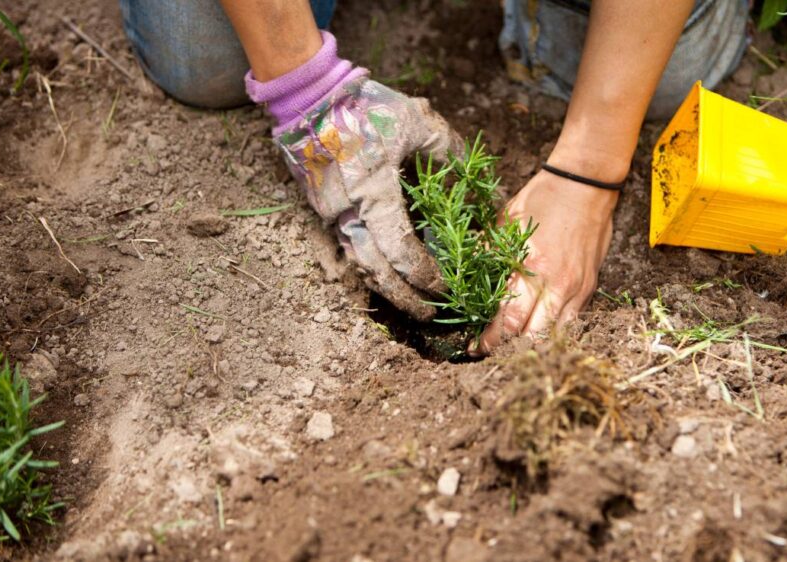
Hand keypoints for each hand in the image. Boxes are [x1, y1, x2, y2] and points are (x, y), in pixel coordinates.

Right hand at [276, 79, 460, 320]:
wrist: (307, 95)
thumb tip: (479, 179)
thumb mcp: (417, 121)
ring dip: (385, 287)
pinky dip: (370, 266)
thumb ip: (449, 151)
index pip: (400, 249)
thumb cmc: (364, 105)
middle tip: (429, 314)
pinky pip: (348, 247)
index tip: (445, 287)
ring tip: (411, 303)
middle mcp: (347, 210)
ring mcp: (329, 212)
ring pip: (358, 263)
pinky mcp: (321, 209)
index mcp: (372, 191)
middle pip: (374, 270)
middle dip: (403, 297)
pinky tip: (388, 275)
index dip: (423, 274)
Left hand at [473, 170, 618, 354]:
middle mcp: (557, 284)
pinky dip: (552, 330)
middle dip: (507, 347)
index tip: (475, 346)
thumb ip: (488, 254)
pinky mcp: (590, 287)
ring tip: (512, 346)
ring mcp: (577, 288)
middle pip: (531, 336)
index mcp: (532, 268)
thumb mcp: (506, 222)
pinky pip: (571, 321)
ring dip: (531, 344)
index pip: (508, 319)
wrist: (586, 184)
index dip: (490, 338)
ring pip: (555, 334)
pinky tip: (536, 329)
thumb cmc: (544, 198)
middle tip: (488, 351)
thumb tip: (466, 278)